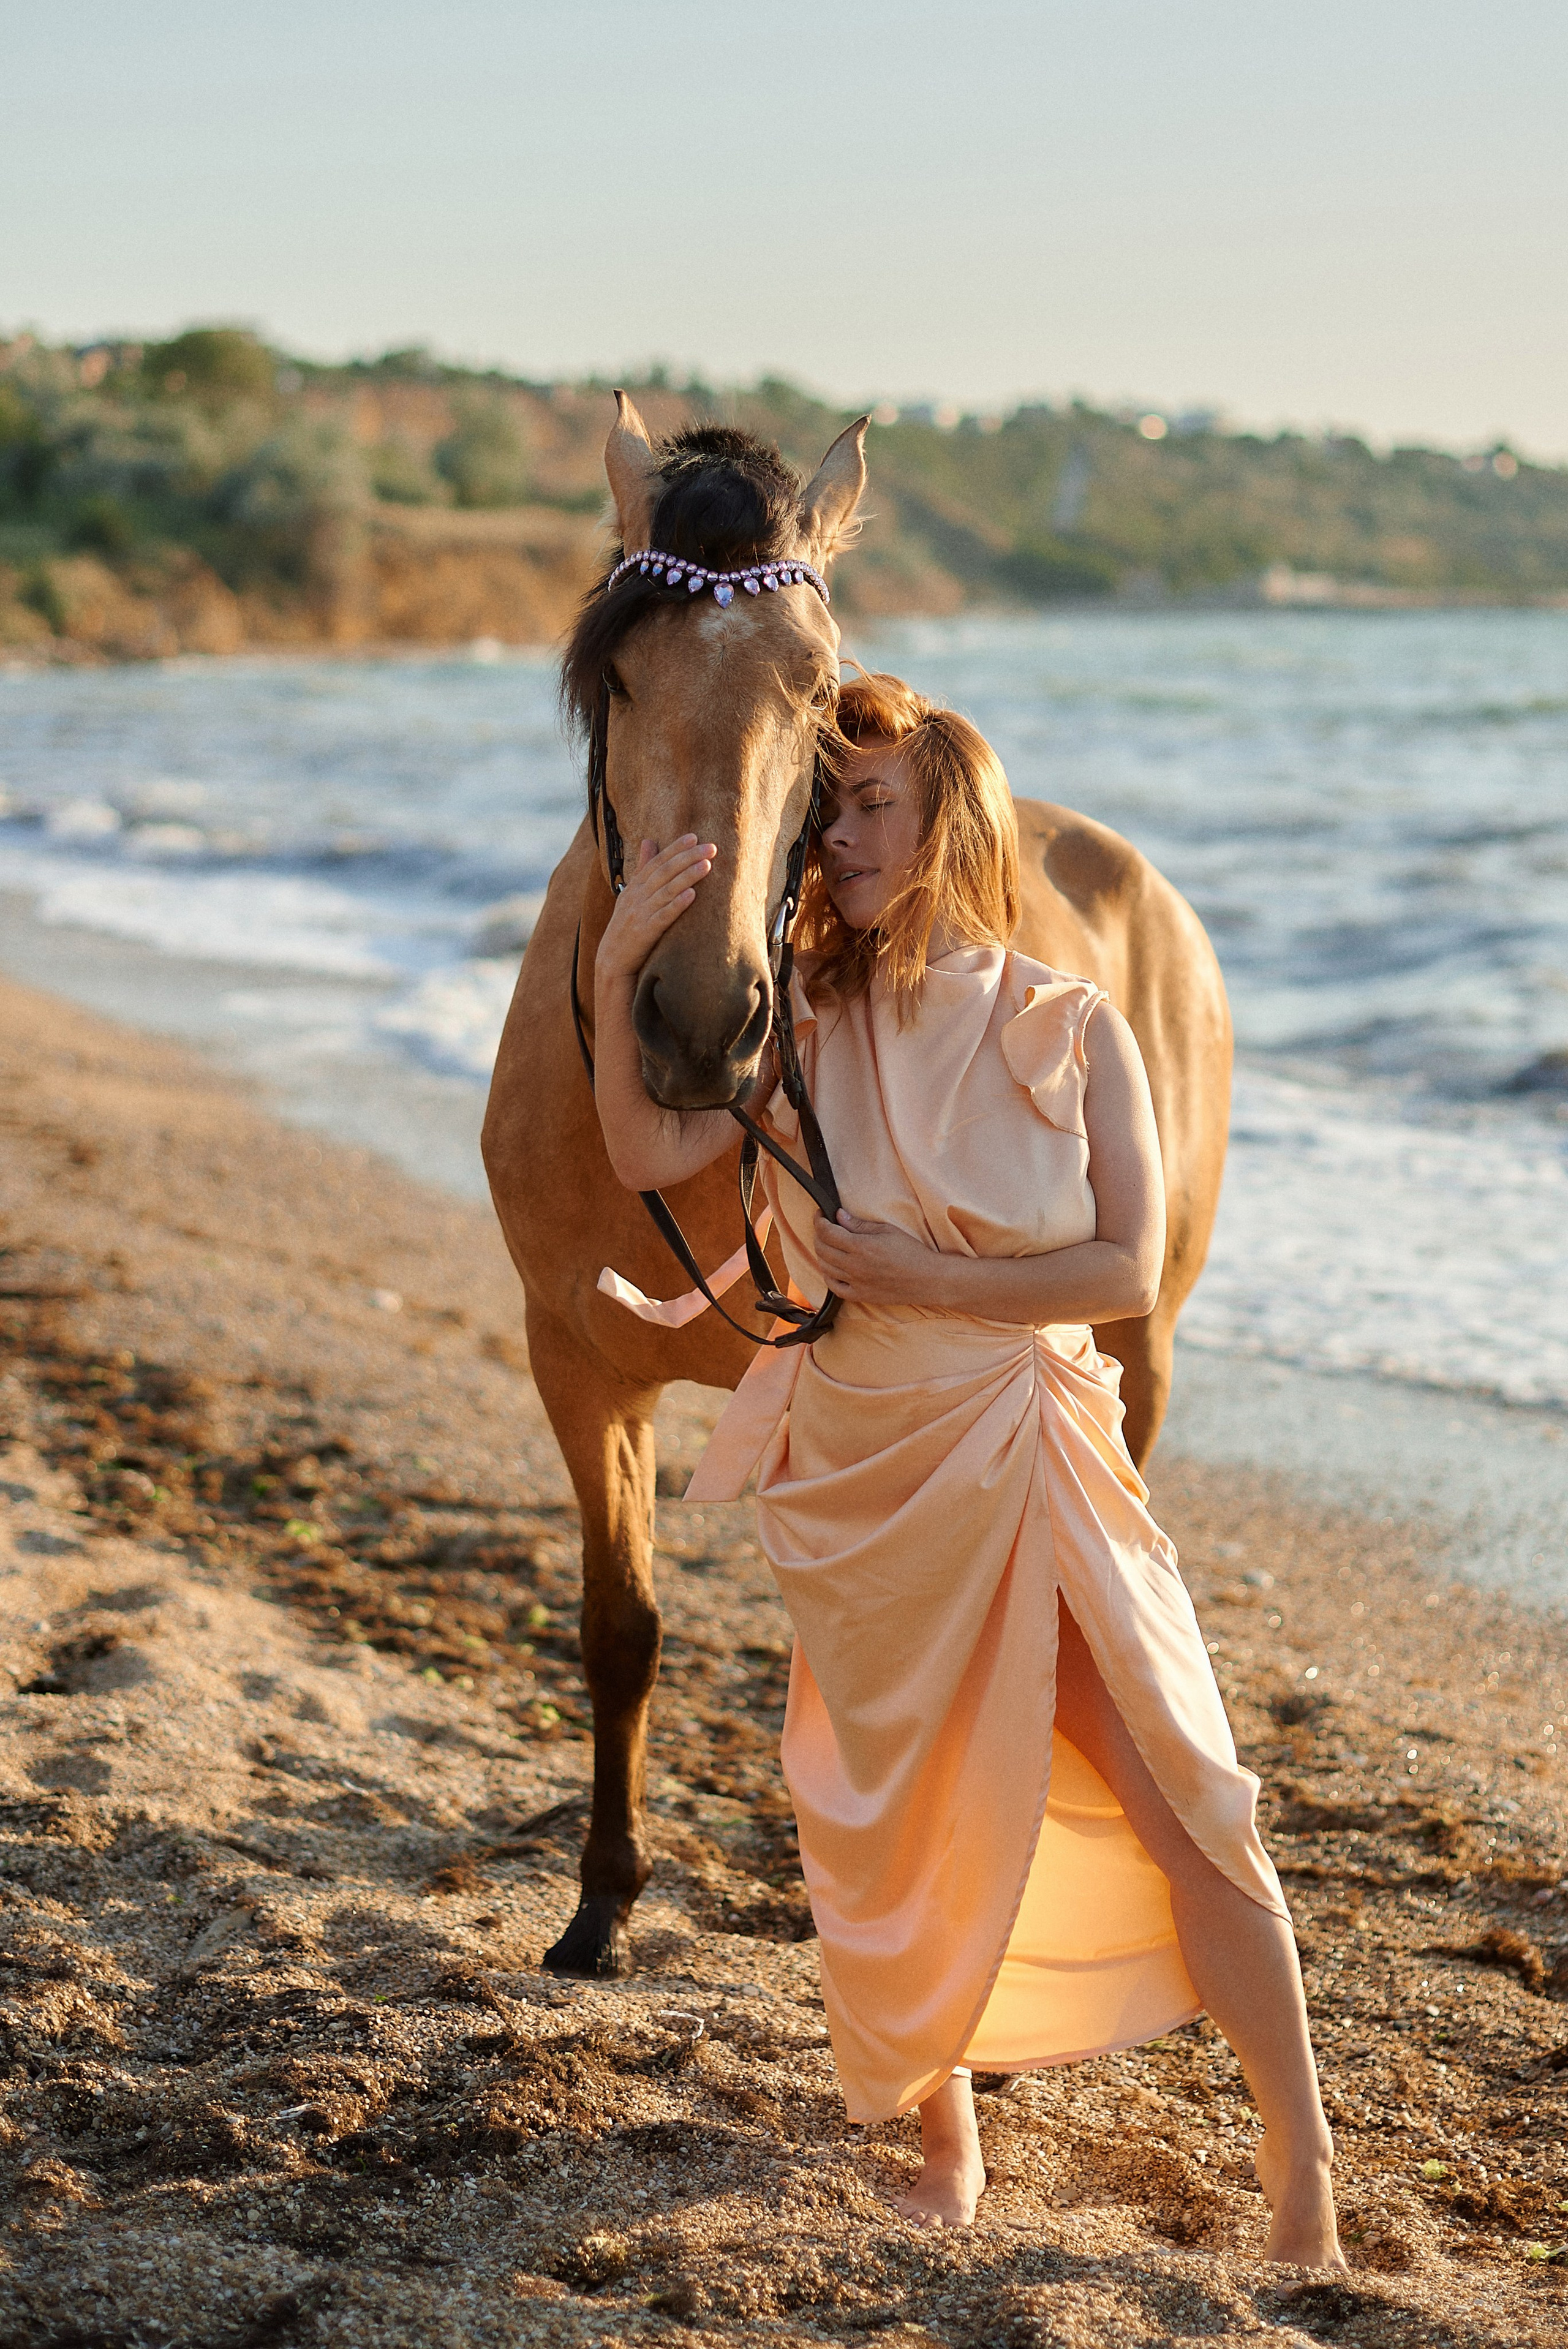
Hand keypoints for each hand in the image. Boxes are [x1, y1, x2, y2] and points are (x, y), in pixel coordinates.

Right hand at [596, 836, 715, 984]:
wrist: (612, 961)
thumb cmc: (626, 927)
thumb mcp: (631, 895)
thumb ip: (642, 869)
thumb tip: (649, 841)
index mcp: (634, 887)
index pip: (656, 862)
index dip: (675, 848)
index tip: (694, 837)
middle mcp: (636, 897)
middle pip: (664, 872)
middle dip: (687, 858)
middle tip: (710, 848)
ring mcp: (640, 914)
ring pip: (666, 891)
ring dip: (687, 877)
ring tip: (706, 866)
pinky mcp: (645, 933)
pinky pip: (663, 916)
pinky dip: (677, 905)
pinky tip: (692, 895)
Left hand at [812, 1211, 945, 1307]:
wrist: (927, 1279)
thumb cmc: (911, 1252)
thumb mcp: (887, 1230)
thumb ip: (859, 1225)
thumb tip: (839, 1216)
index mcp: (861, 1246)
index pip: (827, 1232)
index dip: (819, 1221)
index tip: (820, 1214)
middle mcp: (854, 1266)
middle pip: (822, 1249)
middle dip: (818, 1234)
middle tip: (824, 1227)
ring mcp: (856, 1282)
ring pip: (824, 1267)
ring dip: (822, 1253)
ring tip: (828, 1244)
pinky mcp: (860, 1295)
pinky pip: (834, 1287)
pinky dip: (828, 1275)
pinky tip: (832, 1267)